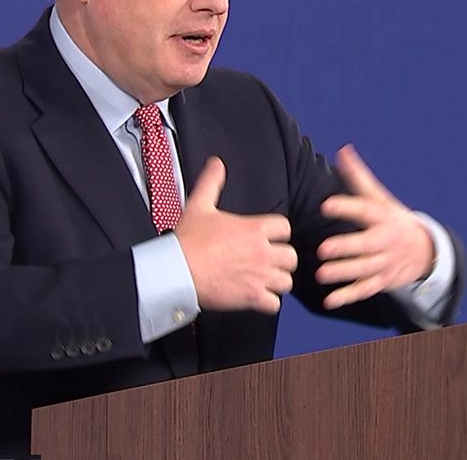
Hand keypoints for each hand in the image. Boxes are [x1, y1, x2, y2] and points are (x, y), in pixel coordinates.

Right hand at [175, 157, 296, 313]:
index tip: (267, 239)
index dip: (277, 234)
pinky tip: (256, 298)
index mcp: (255, 228)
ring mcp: (260, 276)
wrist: (175, 272)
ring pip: (287, 281)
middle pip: (291, 256)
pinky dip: (268, 302)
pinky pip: (275, 304)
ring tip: (263, 281)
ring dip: (276, 282)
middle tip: (267, 263)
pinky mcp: (252, 297)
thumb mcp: (199, 205)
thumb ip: (212, 182)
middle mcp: (262, 251)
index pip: (285, 228)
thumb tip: (216, 163)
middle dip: (281, 260)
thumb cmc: (187, 240)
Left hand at [316, 145, 435, 309]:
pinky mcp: (383, 281)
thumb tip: (343, 150)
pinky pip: (365, 289)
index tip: (326, 205)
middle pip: (366, 245)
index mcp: (383, 216)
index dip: (346, 207)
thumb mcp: (380, 198)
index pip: (365, 211)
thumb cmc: (393, 219)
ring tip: (321, 274)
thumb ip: (359, 177)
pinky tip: (329, 300)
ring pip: (365, 269)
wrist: (426, 250)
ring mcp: (386, 262)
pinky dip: (348, 296)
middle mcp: (386, 240)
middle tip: (323, 249)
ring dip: (344, 273)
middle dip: (346, 248)